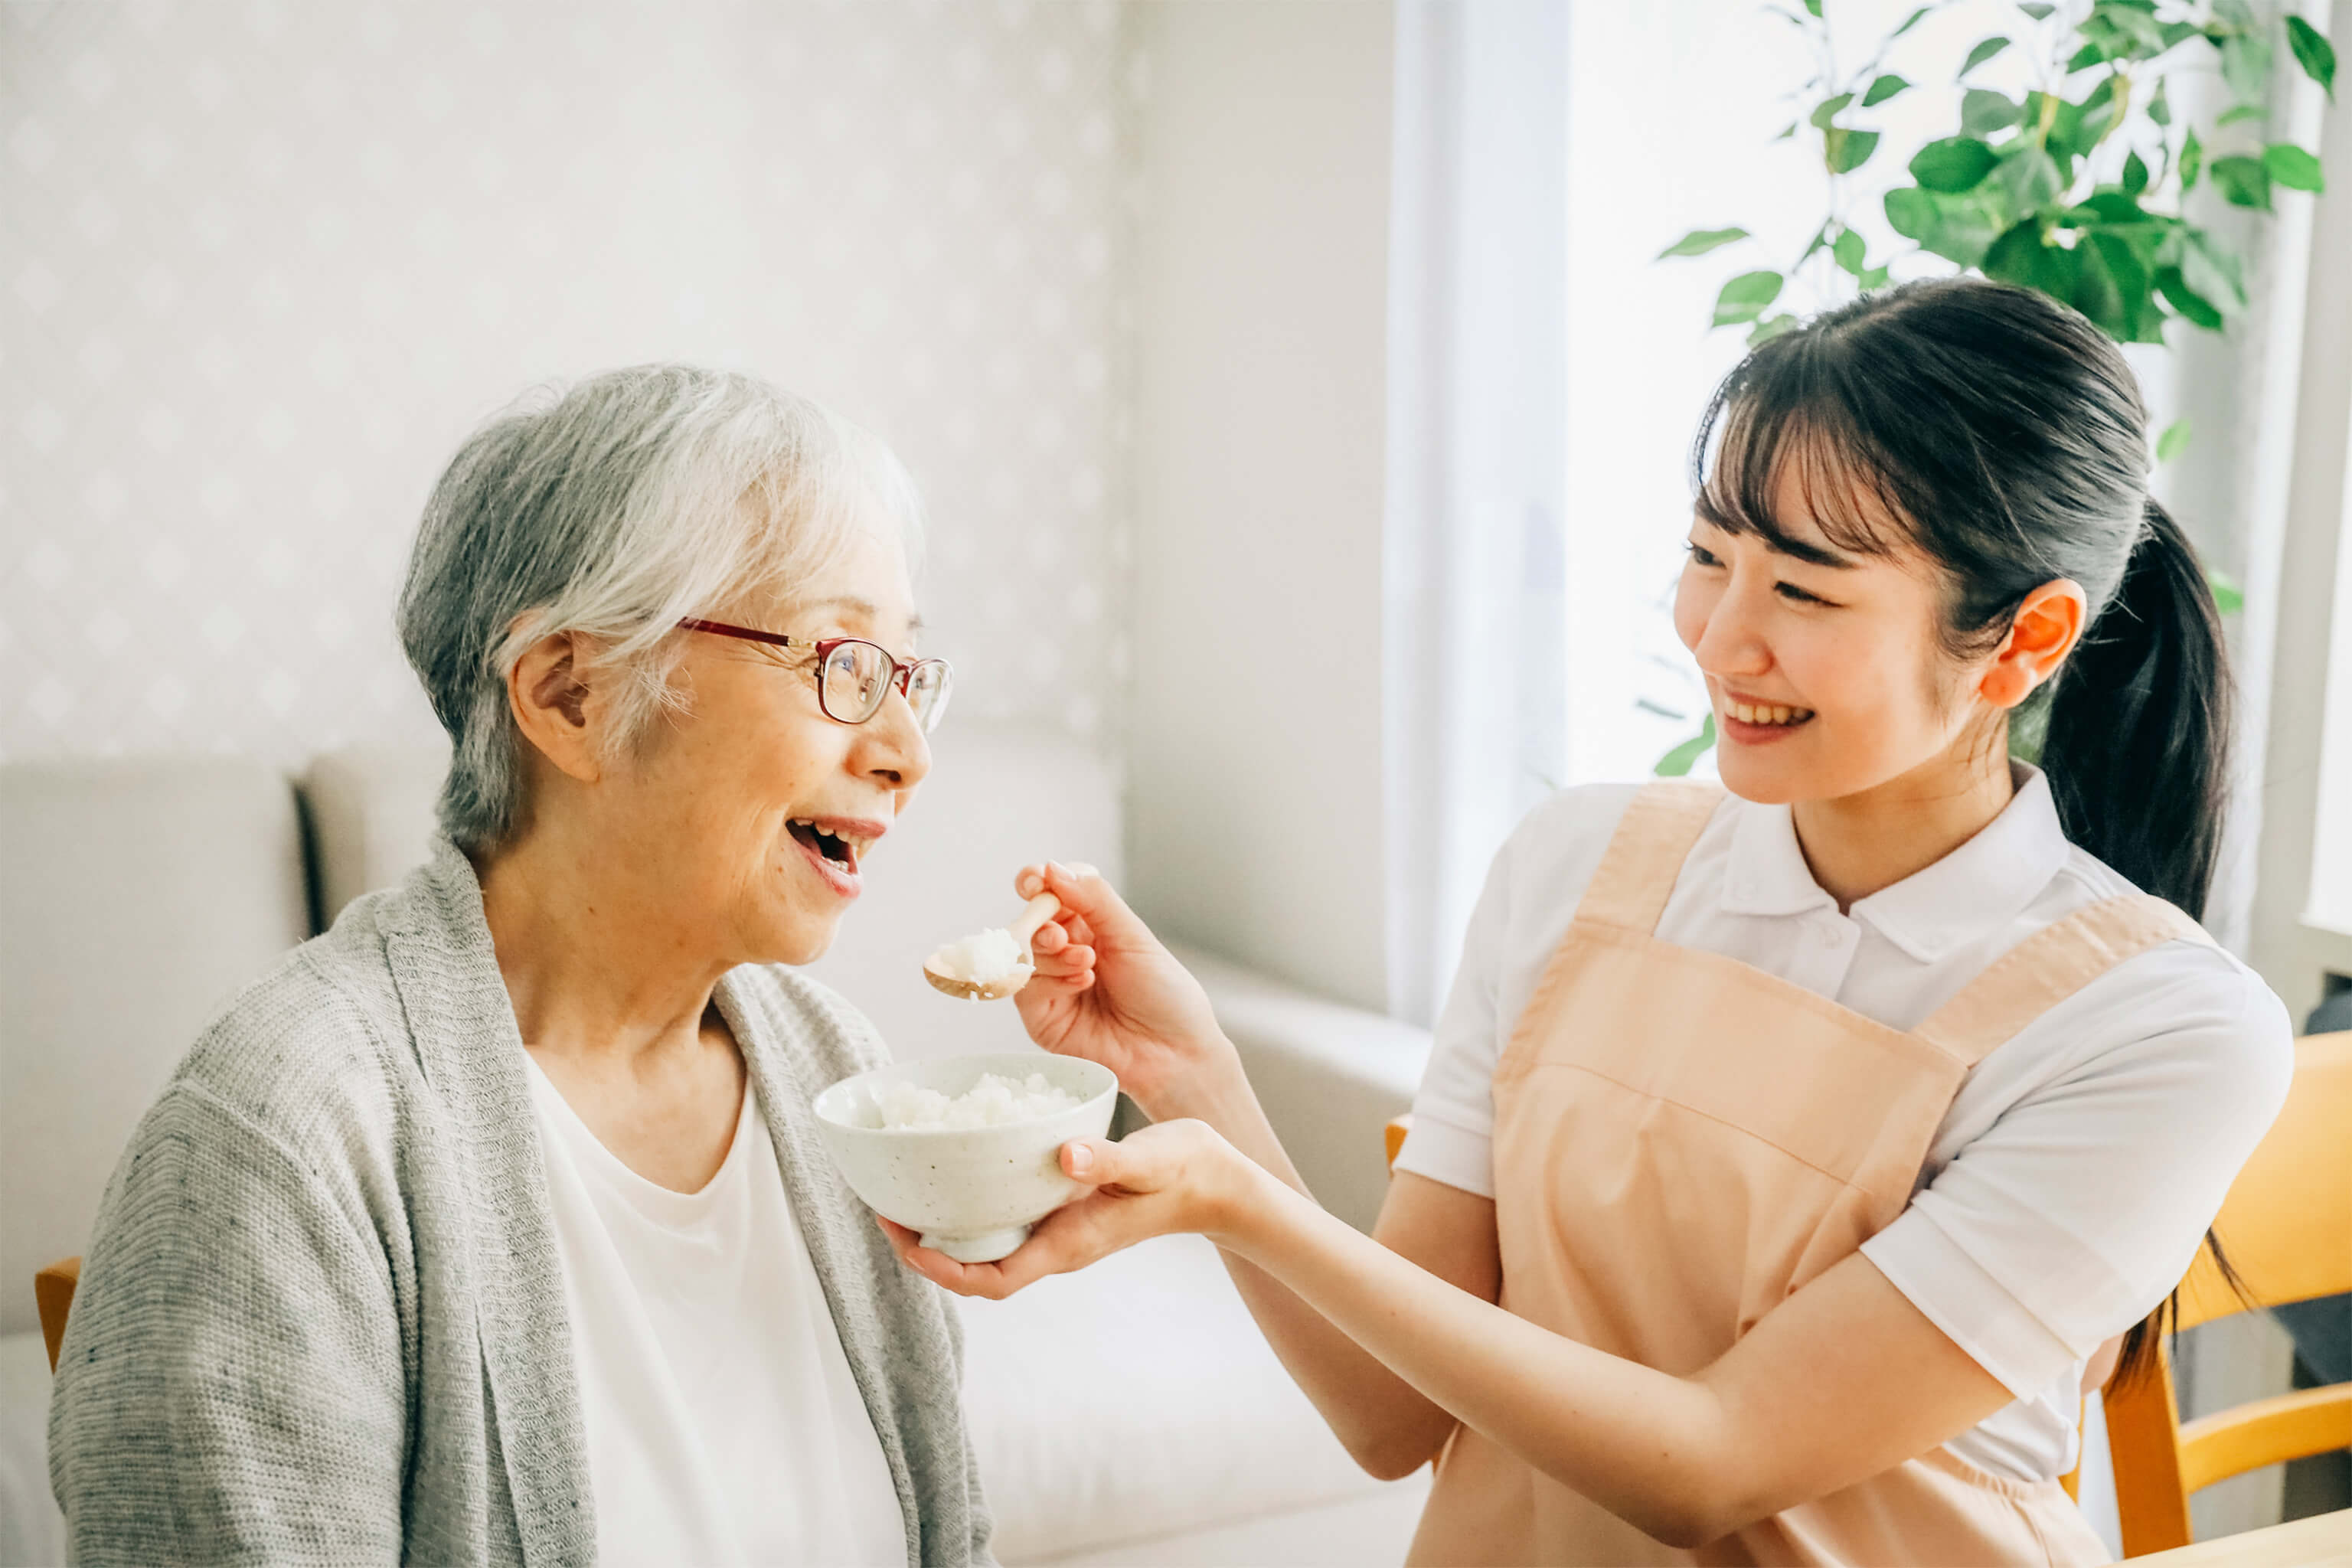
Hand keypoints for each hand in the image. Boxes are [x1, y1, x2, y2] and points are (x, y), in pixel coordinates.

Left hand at [878, 1119, 1261, 1298]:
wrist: (1216, 1183)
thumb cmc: (1186, 1173)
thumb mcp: (1151, 1160)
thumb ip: (1110, 1161)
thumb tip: (1064, 1155)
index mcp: (1069, 1244)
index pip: (991, 1281)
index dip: (941, 1270)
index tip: (904, 1239)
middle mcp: (1057, 1245)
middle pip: (975, 1270)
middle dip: (926, 1250)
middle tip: (886, 1209)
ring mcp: (1060, 1233)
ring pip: (987, 1247)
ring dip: (945, 1230)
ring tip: (908, 1193)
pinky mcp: (1065, 1213)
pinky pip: (1006, 1222)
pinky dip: (974, 1206)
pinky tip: (960, 1173)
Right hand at [1013, 861, 1235, 1113]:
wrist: (1175, 1053)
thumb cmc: (1165, 995)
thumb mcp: (1133, 937)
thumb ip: (1093, 900)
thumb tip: (1053, 869)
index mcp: (1090, 927)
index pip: (1052, 893)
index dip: (1038, 883)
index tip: (1036, 879)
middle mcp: (1067, 952)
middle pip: (1031, 922)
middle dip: (1041, 922)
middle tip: (1062, 934)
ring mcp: (1053, 985)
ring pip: (1025, 954)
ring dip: (1052, 953)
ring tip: (1087, 963)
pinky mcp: (1044, 1018)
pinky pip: (1027, 990)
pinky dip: (1051, 980)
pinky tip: (1082, 982)